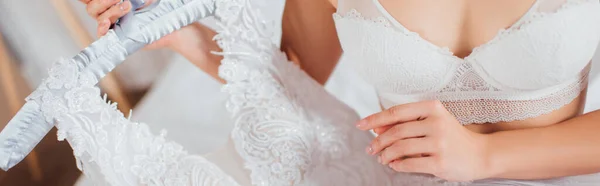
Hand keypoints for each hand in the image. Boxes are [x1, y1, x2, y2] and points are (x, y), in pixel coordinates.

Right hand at [79, 0, 178, 48]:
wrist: (169, 22)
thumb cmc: (155, 6)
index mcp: (110, 2)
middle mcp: (108, 11)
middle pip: (92, 6)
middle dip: (104, 0)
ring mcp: (112, 23)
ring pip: (98, 16)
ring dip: (110, 10)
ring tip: (127, 6)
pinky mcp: (117, 36)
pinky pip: (102, 34)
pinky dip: (102, 27)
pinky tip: (106, 23)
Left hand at [356, 100, 490, 181]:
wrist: (481, 154)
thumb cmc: (451, 137)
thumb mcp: (431, 123)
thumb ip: (405, 123)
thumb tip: (376, 128)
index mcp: (433, 108)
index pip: (396, 112)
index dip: (375, 119)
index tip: (360, 125)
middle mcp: (436, 123)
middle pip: (396, 131)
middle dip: (378, 142)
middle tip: (370, 149)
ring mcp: (439, 143)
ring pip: (400, 148)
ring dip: (386, 155)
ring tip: (382, 159)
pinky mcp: (440, 162)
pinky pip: (409, 163)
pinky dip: (397, 165)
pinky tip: (394, 165)